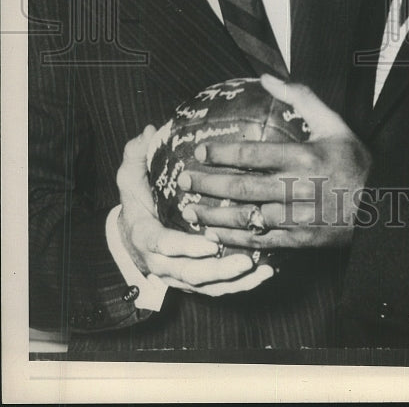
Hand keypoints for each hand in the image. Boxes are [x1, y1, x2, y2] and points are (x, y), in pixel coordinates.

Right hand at [116, 126, 274, 295]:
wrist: (131, 235)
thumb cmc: (136, 200)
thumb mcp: (130, 177)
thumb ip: (137, 155)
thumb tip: (150, 131)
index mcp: (146, 237)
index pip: (164, 246)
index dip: (187, 247)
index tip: (210, 242)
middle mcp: (161, 263)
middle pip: (190, 274)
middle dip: (218, 270)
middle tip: (245, 261)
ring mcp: (178, 276)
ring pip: (206, 286)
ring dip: (235, 281)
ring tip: (261, 270)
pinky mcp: (194, 282)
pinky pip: (217, 290)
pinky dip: (240, 286)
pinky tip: (265, 274)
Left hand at [176, 74, 370, 250]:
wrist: (380, 205)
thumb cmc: (354, 161)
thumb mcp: (334, 123)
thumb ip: (301, 97)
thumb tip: (267, 77)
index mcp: (303, 158)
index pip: (252, 154)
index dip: (221, 153)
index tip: (200, 150)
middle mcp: (297, 188)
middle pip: (241, 187)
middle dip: (207, 184)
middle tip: (184, 180)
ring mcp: (297, 217)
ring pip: (246, 218)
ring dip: (214, 215)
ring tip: (190, 209)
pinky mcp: (299, 240)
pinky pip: (260, 240)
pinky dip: (234, 238)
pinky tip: (215, 234)